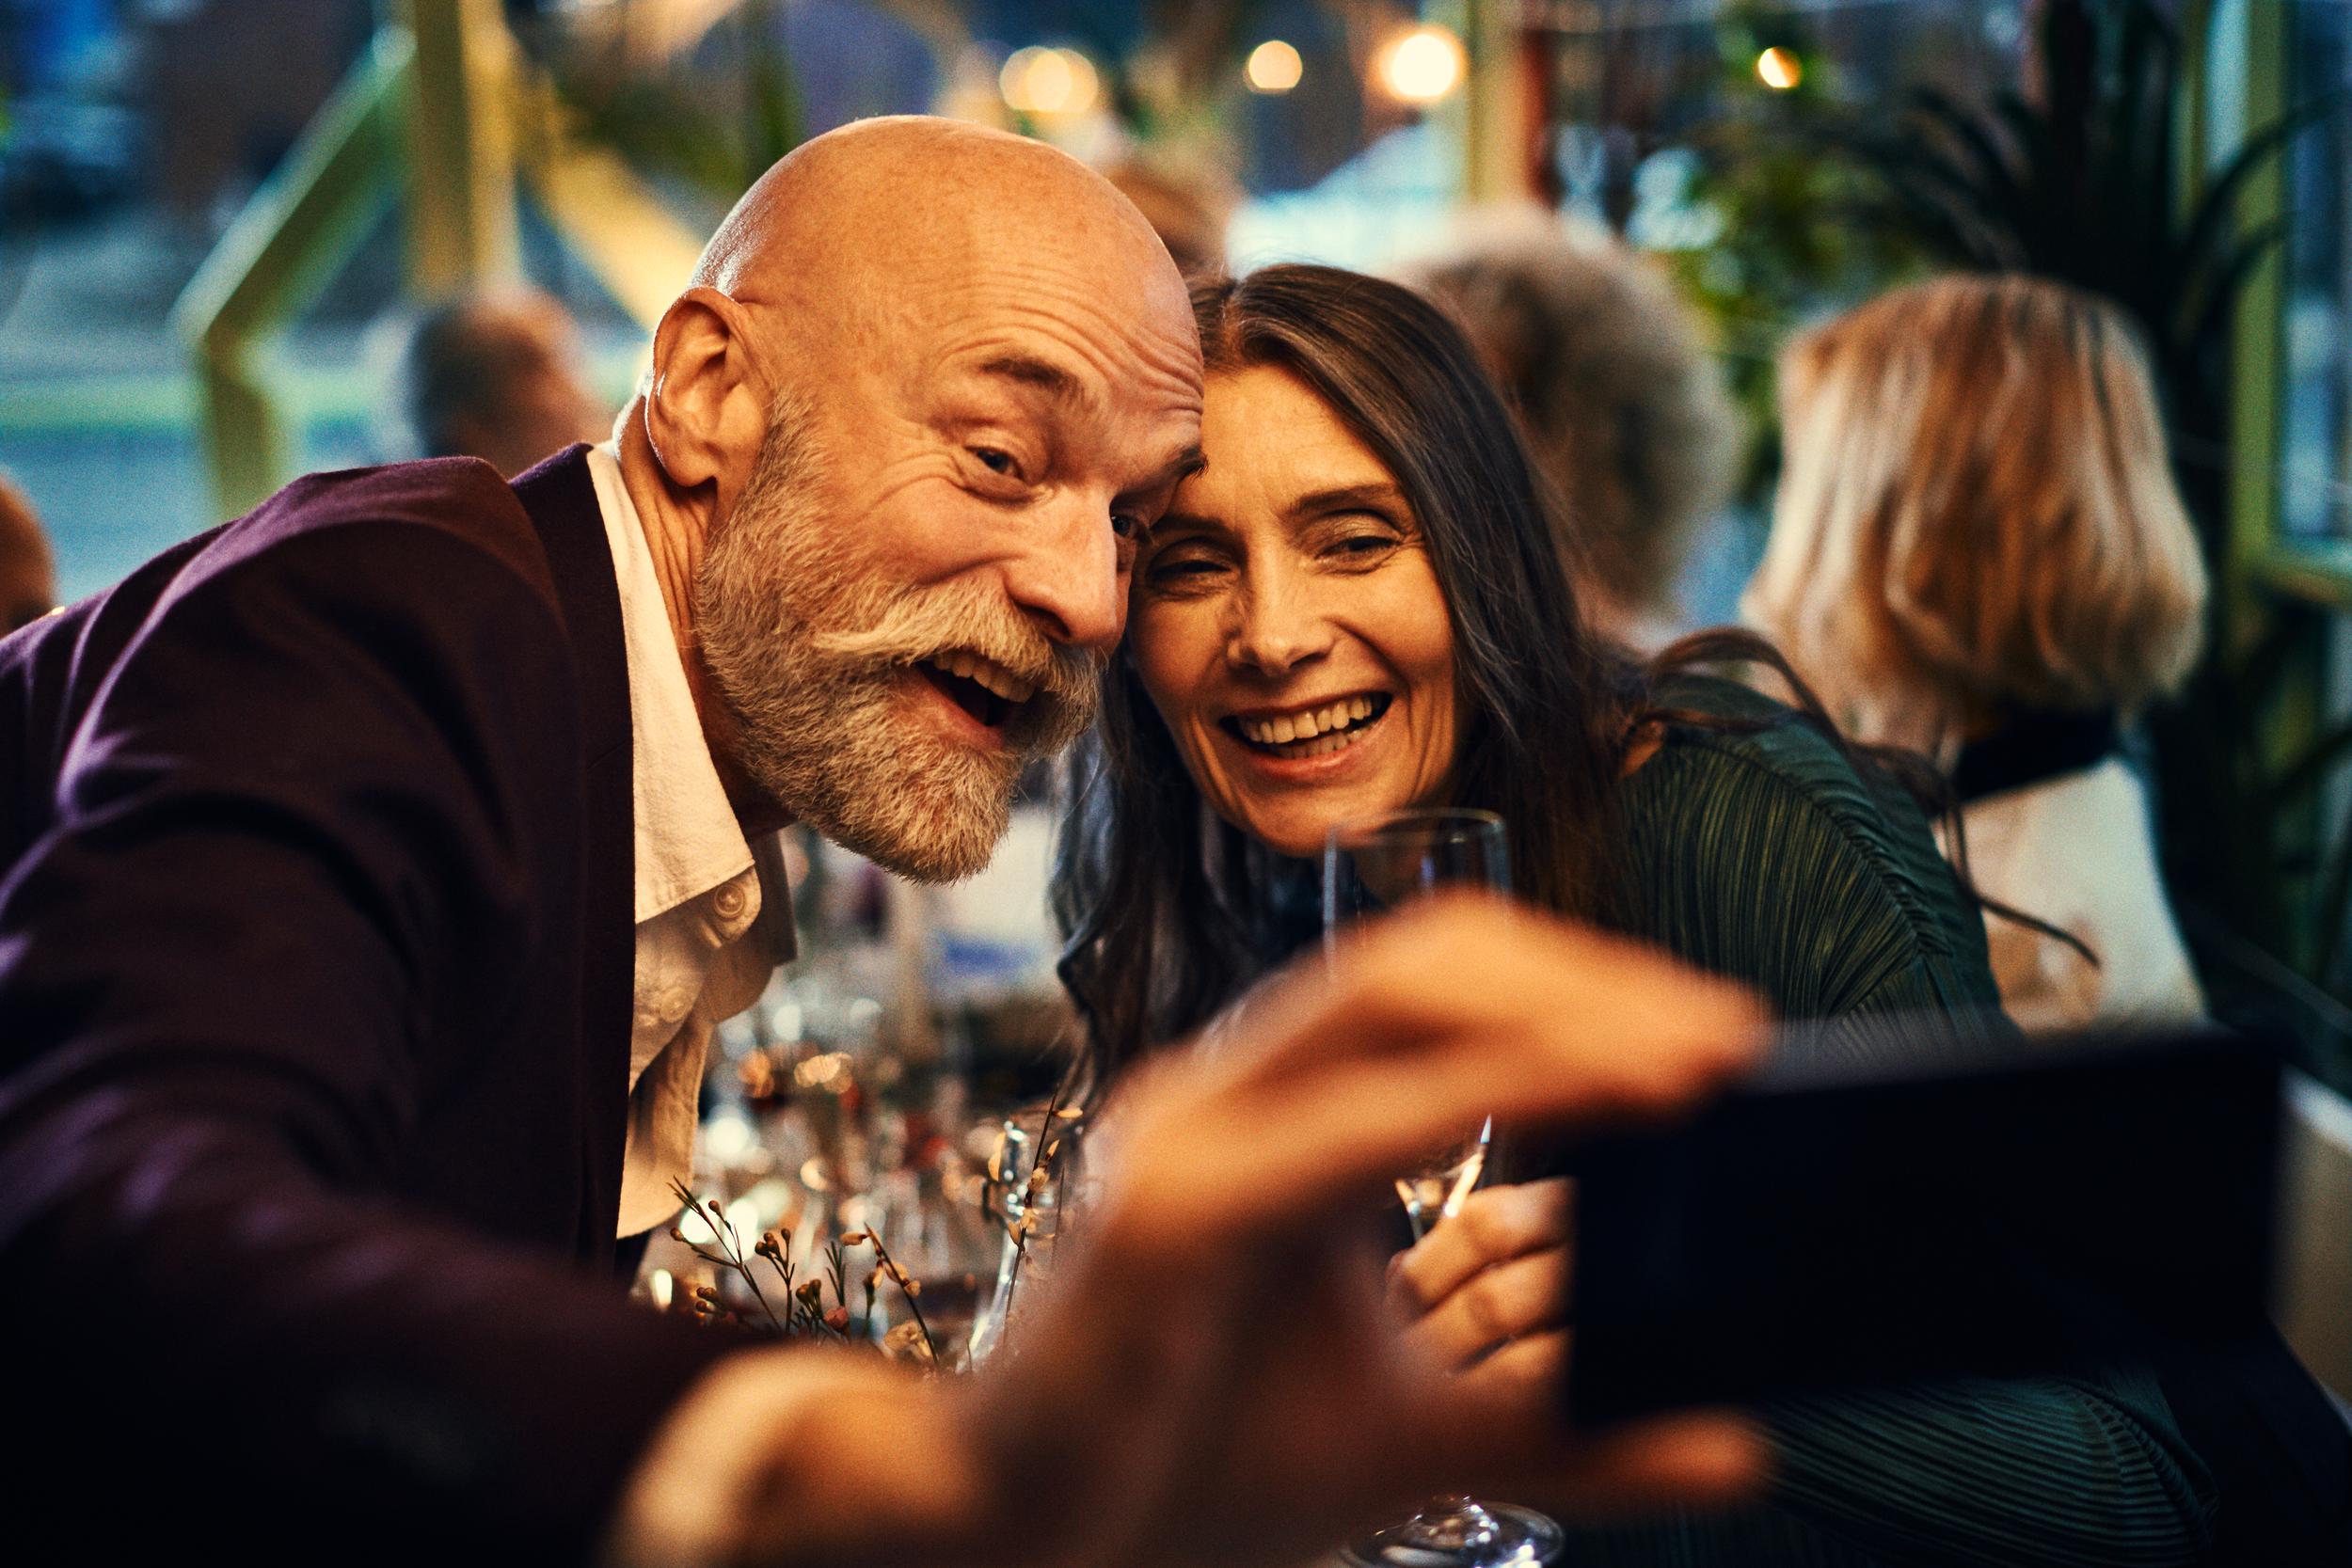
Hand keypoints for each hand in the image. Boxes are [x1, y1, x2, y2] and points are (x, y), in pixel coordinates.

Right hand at [640, 895, 1768, 1567]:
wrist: (1017, 1540)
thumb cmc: (1190, 1466)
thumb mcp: (1412, 1436)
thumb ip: (1561, 1423)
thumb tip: (1733, 1439)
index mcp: (1276, 1119)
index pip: (1432, 989)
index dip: (1575, 987)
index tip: (1712, 1040)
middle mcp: (1230, 1096)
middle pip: (1423, 959)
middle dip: (1587, 980)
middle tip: (1730, 1040)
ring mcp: (1192, 1136)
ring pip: (1385, 1000)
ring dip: (1556, 1017)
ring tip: (1691, 1063)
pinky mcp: (1174, 1214)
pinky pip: (1343, 1130)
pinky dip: (1477, 1098)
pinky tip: (1590, 1107)